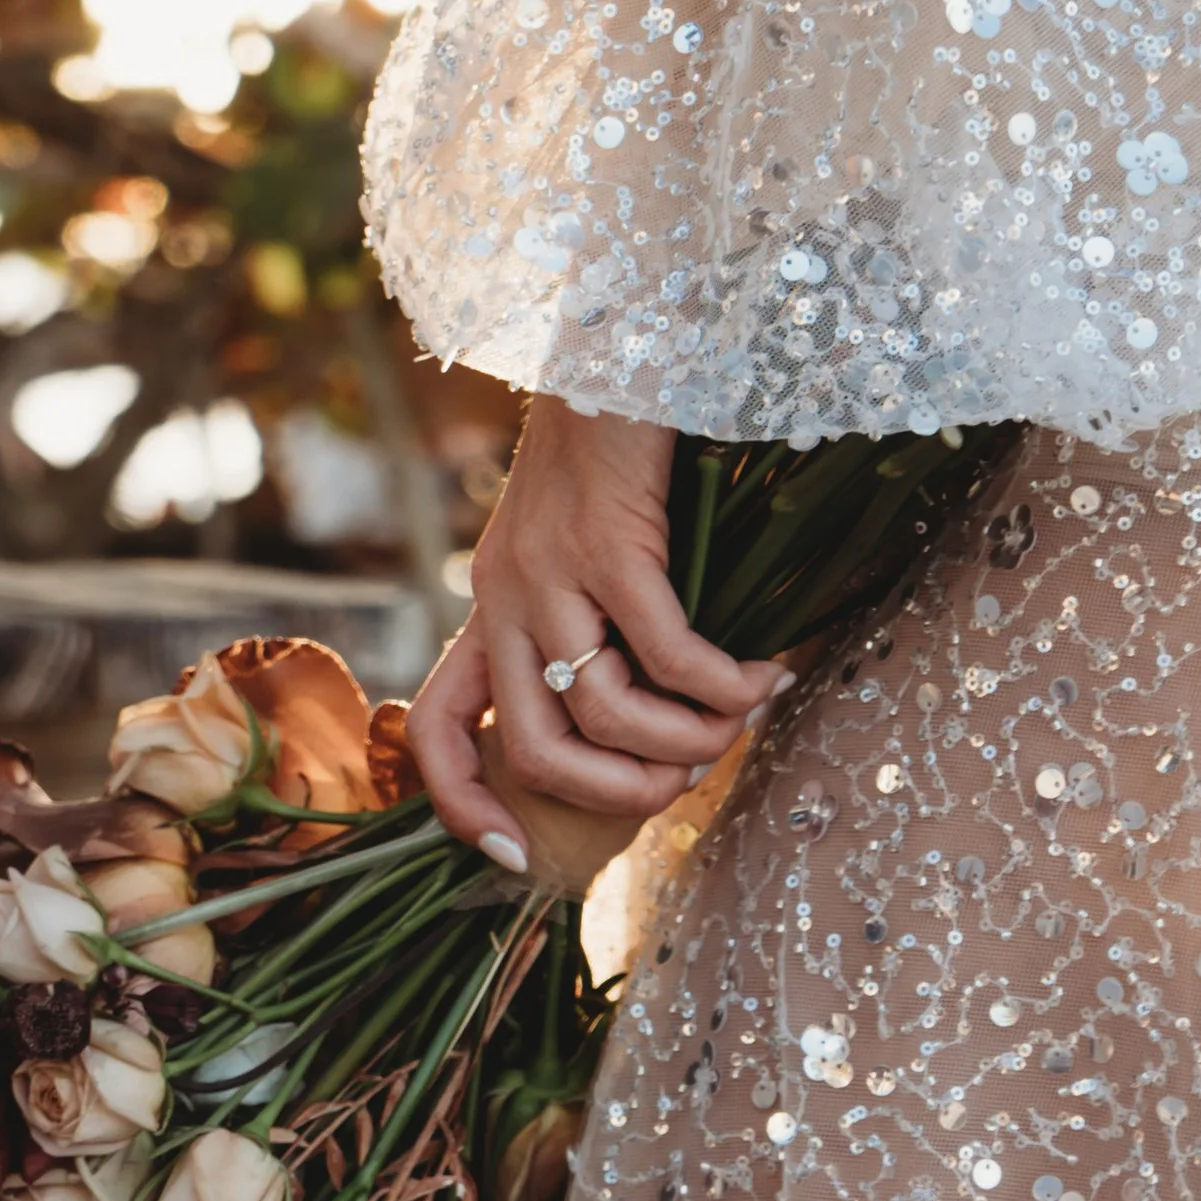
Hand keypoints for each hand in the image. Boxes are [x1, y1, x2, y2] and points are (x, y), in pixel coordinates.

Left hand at [404, 395, 789, 864]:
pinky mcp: (609, 542)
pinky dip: (722, 684)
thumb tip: (659, 728)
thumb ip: (596, 629)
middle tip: (682, 783)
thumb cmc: (621, 455)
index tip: (517, 857)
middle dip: (615, 795)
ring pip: (607, 712)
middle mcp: (504, 599)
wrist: (624, 342)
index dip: (460, 808)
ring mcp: (550, 572)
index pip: (436, 732)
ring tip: (739, 722)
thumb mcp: (583, 552)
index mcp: (488, 610)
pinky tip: (763, 676)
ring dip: (686, 740)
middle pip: (536, 751)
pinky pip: (667, 652)